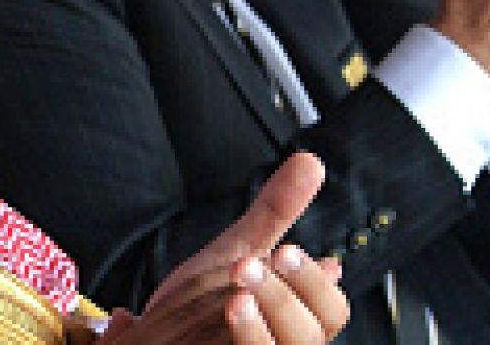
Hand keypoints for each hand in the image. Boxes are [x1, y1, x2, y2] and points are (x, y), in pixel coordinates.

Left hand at [99, 153, 348, 342]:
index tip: (284, 250)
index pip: (333, 311)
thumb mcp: (240, 250)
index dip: (315, 284)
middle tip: (246, 269)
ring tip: (233, 299)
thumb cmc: (205, 303)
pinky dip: (236, 343)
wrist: (156, 340)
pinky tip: (207, 329)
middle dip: (281, 300)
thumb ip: (275, 212)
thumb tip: (309, 163)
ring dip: (256, 330)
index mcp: (298, 320)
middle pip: (309, 337)